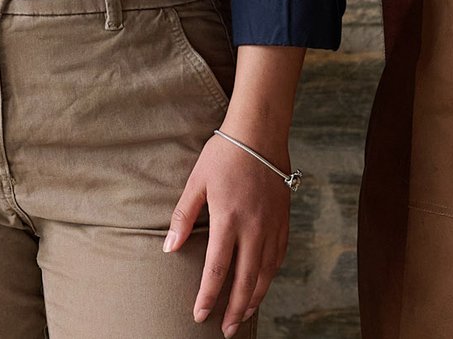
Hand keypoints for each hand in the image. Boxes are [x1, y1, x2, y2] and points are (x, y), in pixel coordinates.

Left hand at [167, 132, 292, 335]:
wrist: (260, 133)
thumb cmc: (224, 154)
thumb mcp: (196, 182)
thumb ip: (183, 217)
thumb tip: (169, 248)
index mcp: (229, 220)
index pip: (217, 270)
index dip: (208, 297)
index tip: (199, 315)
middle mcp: (254, 228)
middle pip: (245, 280)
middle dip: (234, 309)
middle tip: (226, 330)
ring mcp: (272, 226)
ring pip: (265, 273)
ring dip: (254, 298)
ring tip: (243, 315)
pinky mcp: (284, 220)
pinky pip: (278, 256)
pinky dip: (270, 276)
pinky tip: (262, 285)